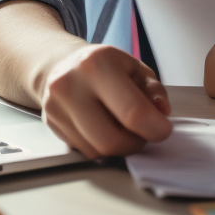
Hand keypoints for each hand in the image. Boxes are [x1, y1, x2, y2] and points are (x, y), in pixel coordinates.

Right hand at [39, 42, 172, 158]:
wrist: (62, 63)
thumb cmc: (103, 65)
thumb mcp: (134, 67)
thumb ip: (153, 90)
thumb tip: (161, 111)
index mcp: (97, 64)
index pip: (132, 112)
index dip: (154, 128)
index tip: (163, 129)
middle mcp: (71, 85)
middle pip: (111, 140)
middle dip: (135, 143)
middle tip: (145, 132)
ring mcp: (56, 106)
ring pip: (97, 150)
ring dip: (119, 147)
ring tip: (125, 129)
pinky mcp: (51, 124)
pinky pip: (84, 151)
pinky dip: (102, 146)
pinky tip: (106, 128)